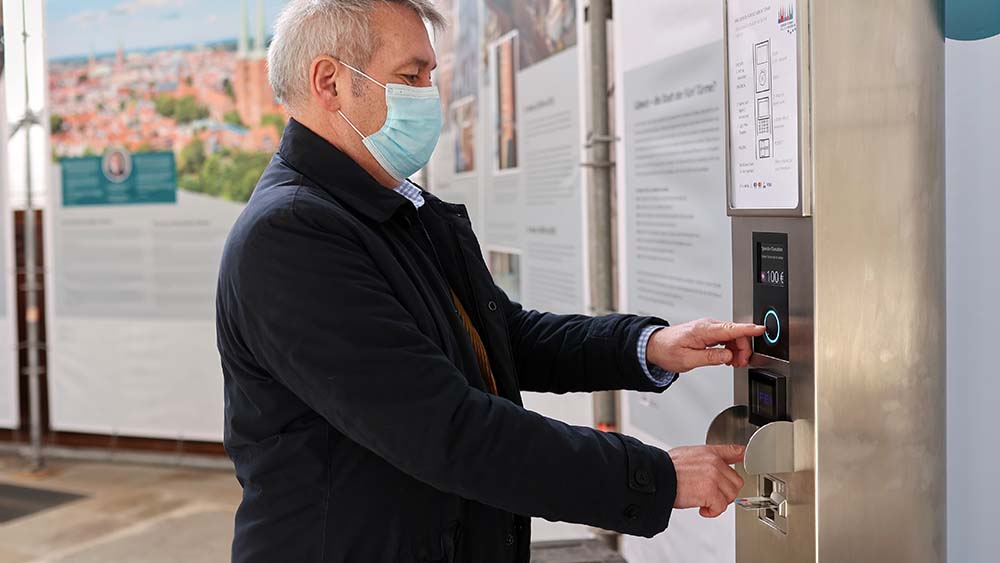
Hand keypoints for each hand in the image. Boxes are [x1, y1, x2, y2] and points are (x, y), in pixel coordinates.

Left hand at [647, 319, 764, 372]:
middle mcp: (708, 326)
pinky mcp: (708, 333)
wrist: (655, 346)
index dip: (749, 329)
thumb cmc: (667, 350)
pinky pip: (726, 338)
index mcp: (703, 330)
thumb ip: (710, 358)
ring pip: (732, 337)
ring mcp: (709, 328)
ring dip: (737, 350)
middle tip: (739, 363)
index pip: (731, 328)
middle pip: (736, 334)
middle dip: (743, 349)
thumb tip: (728, 357)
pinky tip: (727, 358)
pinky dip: (730, 349)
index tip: (762, 329)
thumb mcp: (688, 360)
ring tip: (733, 363)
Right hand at [669, 444, 744, 517]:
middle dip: (725, 492)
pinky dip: (712, 512)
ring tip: (704, 502)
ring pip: (730, 496)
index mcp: (708, 453)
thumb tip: (710, 463)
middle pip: (735, 482)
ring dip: (718, 503)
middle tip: (711, 495)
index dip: (742, 456)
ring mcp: (713, 477)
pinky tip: (701, 508)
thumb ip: (704, 459)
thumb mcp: (687, 455)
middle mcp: (713, 463)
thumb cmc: (667, 470)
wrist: (657, 477)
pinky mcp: (710, 492)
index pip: (732, 451)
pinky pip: (721, 507)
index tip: (745, 457)